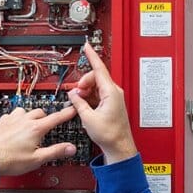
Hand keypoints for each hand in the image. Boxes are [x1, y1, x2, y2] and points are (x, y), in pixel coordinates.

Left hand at [0, 105, 77, 175]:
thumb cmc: (9, 160)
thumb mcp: (37, 159)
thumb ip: (55, 152)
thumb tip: (70, 148)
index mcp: (35, 129)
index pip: (55, 118)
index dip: (66, 114)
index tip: (72, 110)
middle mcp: (24, 121)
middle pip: (40, 112)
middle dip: (46, 118)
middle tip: (48, 126)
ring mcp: (12, 120)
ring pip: (25, 111)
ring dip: (30, 116)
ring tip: (31, 126)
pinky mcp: (2, 122)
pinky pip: (12, 115)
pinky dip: (17, 119)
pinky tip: (16, 127)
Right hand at [66, 43, 138, 163]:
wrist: (118, 146)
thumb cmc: (110, 134)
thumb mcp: (88, 118)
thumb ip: (79, 102)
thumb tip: (73, 94)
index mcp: (111, 92)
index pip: (99, 68)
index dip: (92, 56)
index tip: (87, 46)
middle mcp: (114, 92)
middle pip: (95, 77)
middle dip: (83, 83)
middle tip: (77, 94)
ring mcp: (113, 98)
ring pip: (95, 86)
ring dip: (85, 92)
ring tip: (81, 103)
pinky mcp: (111, 104)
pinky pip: (97, 94)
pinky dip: (89, 98)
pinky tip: (85, 107)